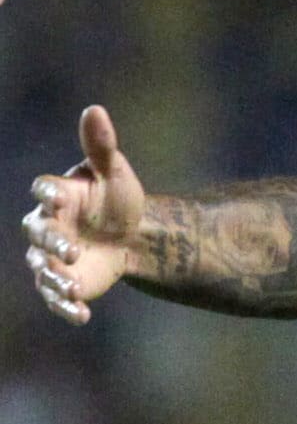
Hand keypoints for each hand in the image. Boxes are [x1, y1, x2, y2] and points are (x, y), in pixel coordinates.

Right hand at [24, 105, 145, 324]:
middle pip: (39, 233)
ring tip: (72, 286)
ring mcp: (51, 255)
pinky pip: (58, 296)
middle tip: (71, 251)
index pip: (45, 189)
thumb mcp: (115, 172)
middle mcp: (47, 225)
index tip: (57, 196)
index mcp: (57, 195)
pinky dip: (67, 307)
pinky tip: (82, 314)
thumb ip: (101, 146)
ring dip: (54, 278)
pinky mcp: (64, 281)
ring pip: (42, 268)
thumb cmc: (116, 198)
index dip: (48, 192)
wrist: (129, 235)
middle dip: (51, 242)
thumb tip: (94, 109)